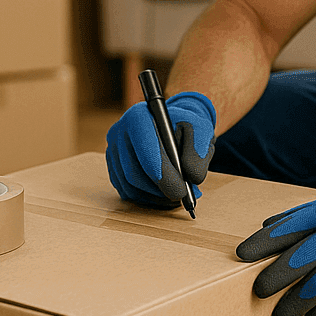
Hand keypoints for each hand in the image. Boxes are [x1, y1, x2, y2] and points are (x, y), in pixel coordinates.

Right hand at [105, 91, 216, 208]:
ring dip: (156, 197)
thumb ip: (199, 151)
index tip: (180, 190)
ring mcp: (113, 152)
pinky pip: (127, 191)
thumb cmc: (188, 127)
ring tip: (179, 196)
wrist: (175, 128)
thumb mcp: (201, 131)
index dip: (162, 172)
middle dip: (160, 189)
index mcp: (138, 116)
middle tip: (183, 197)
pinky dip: (148, 198)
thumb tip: (191, 176)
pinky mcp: (114, 168)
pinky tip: (165, 193)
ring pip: (130, 186)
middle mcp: (119, 132)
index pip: (144, 147)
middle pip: (133, 172)